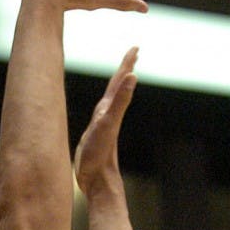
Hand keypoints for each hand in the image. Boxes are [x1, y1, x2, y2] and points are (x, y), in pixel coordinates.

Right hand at [73, 47, 137, 193]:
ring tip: (119, 77)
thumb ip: (120, 101)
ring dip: (115, 86)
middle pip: (118, 87)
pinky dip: (103, 105)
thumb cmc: (100, 155)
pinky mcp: (94, 136)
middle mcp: (108, 115)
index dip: (127, 63)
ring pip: (110, 100)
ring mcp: (102, 126)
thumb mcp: (108, 124)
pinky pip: (100, 114)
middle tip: (132, 54)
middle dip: (124, 69)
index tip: (136, 47)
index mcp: (110, 109)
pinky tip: (102, 109)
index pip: (121, 81)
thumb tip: (134, 76)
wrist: (97, 182)